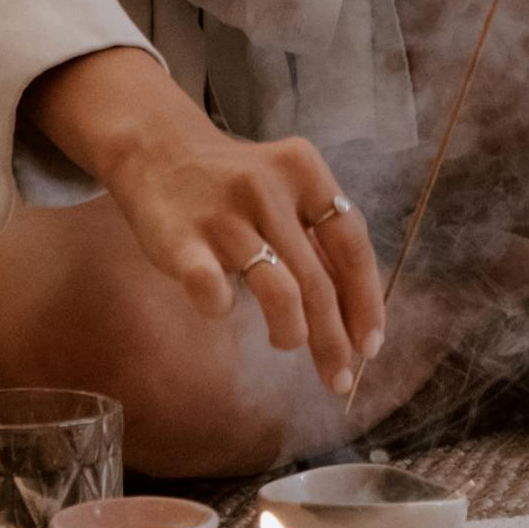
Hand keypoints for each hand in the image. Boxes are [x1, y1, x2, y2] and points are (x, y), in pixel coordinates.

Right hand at [105, 121, 386, 394]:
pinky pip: (213, 289)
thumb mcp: (287, 190)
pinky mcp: (181, 238)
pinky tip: (222, 308)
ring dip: (293, 332)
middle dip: (334, 338)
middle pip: (319, 280)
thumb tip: (360, 312)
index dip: (367, 301)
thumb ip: (320, 238)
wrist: (158, 150)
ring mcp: (225, 214)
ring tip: (287, 343)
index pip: (353, 246)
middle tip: (338, 377)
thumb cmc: (236, 185)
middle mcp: (270, 188)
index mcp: (307, 172)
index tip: (370, 345)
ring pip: (280, 290)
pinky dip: (222, 308)